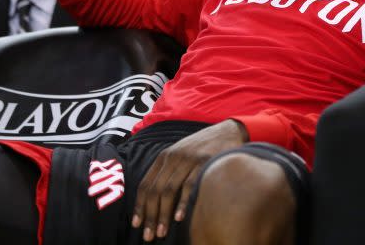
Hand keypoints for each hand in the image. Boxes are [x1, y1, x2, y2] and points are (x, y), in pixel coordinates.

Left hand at [132, 120, 247, 240]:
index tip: (137, 224)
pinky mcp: (204, 162)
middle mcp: (173, 157)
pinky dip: (183, 203)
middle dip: (150, 215)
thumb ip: (168, 171)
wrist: (227, 131)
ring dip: (164, 214)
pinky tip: (179, 218)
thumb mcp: (181, 154)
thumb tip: (156, 200)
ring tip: (161, 232)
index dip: (139, 206)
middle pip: (155, 191)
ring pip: (169, 190)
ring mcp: (188, 159)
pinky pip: (189, 185)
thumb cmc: (202, 148)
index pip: (145, 184)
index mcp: (164, 157)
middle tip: (149, 236)